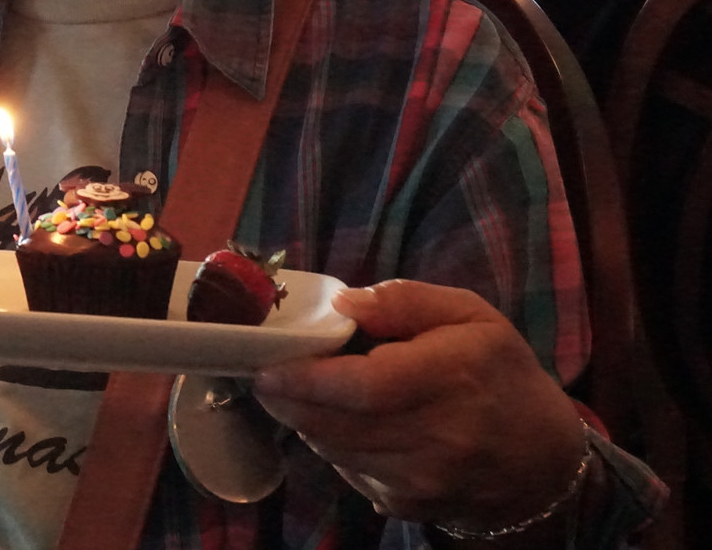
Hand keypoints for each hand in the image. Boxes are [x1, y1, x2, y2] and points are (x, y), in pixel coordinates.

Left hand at [251, 279, 586, 531]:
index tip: (266, 364)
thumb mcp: (470, 316)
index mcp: (451, 377)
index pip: (362, 386)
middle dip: (286, 399)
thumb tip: (342, 303)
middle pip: (334, 423)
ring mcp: (421, 479)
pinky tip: (339, 422)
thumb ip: (404, 301)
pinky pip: (347, 471)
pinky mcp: (409, 505)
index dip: (305, 378)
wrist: (542, 463)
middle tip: (264, 374)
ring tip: (296, 392)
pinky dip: (331, 444)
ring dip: (304, 419)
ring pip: (332, 449)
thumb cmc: (501, 374)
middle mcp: (436, 437)